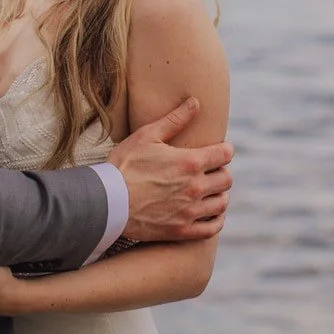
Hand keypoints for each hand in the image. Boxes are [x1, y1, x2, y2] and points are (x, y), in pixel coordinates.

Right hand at [109, 97, 233, 242]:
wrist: (106, 202)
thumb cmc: (124, 165)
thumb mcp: (147, 136)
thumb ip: (175, 119)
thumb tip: (195, 102)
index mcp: (190, 162)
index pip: (225, 154)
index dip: (224, 150)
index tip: (218, 150)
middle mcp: (195, 187)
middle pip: (226, 179)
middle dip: (221, 172)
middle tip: (210, 170)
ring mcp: (189, 211)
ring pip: (221, 203)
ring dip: (219, 195)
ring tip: (208, 191)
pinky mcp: (181, 231)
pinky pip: (211, 229)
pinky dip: (215, 221)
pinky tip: (209, 214)